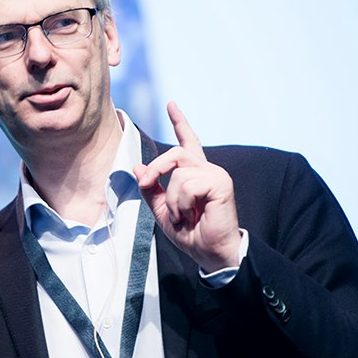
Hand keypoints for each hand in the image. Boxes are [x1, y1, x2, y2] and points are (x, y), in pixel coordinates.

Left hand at [133, 101, 241, 273]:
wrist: (210, 252)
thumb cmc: (191, 234)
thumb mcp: (163, 211)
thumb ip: (151, 189)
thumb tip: (137, 168)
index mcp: (195, 174)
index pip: (187, 142)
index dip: (180, 122)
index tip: (171, 104)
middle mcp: (206, 169)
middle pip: (174, 153)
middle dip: (155, 169)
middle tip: (148, 185)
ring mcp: (215, 174)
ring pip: (178, 172)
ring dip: (172, 200)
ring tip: (183, 216)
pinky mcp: (221, 182)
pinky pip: (188, 184)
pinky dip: (182, 203)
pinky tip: (193, 215)